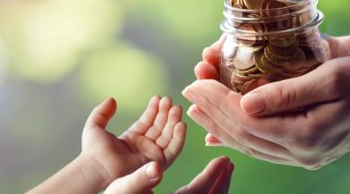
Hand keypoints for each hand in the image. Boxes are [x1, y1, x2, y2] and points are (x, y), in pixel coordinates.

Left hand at [80, 96, 185, 185]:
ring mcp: (150, 155)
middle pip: (159, 127)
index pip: (147, 121)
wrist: (97, 166)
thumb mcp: (95, 125)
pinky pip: (172, 150)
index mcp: (131, 138)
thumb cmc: (93, 150)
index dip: (154, 110)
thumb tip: (112, 99)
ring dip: (173, 122)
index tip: (159, 97)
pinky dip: (178, 138)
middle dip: (166, 113)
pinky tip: (180, 124)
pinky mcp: (156, 163)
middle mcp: (143, 146)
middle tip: (169, 100)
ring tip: (176, 108)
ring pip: (167, 136)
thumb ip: (102, 112)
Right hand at [105, 157, 233, 193]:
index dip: (214, 176)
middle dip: (221, 182)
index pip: (199, 192)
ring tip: (222, 173)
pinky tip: (206, 186)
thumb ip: (139, 179)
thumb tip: (156, 168)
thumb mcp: (121, 189)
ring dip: (217, 189)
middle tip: (228, 164)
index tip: (224, 159)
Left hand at [185, 37, 349, 168]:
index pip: (246, 120)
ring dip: (219, 126)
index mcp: (306, 135)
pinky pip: (263, 148)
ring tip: (196, 108)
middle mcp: (302, 154)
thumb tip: (244, 103)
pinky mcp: (305, 154)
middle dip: (211, 112)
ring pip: (250, 145)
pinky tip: (219, 130)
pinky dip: (238, 137)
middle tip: (188, 89)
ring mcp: (304, 158)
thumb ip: (286, 93)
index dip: (217, 100)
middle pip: (243, 135)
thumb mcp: (329, 77)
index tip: (196, 80)